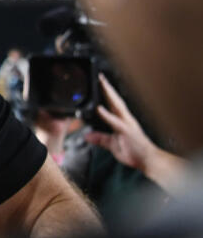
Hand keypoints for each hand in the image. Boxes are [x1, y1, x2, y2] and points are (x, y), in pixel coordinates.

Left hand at [85, 74, 186, 189]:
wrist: (149, 161)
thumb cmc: (135, 153)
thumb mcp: (113, 145)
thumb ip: (101, 139)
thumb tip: (88, 136)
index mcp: (123, 121)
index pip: (113, 104)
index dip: (107, 93)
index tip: (100, 82)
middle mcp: (126, 119)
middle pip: (115, 100)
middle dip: (107, 88)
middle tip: (100, 76)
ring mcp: (127, 124)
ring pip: (117, 106)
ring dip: (109, 94)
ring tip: (102, 83)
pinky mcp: (127, 131)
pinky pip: (115, 122)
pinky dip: (106, 115)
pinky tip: (99, 109)